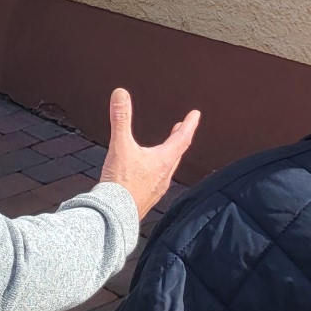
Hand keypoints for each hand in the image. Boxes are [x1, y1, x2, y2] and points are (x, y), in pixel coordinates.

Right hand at [98, 88, 199, 218]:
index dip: (189, 124)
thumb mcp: (120, 146)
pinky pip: (156, 181)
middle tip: (181, 128)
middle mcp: (164, 176)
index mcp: (163, 161)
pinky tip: (146, 173)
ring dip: (168, 155)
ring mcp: (156, 189)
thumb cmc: (120, 183)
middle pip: (176, 154)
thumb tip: (121, 93)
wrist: (114, 217)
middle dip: (179, 139)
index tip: (196, 114)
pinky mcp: (146, 199)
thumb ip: (120, 119)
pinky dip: (156, 170)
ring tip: (164, 149)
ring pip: (167, 168)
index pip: (182, 139)